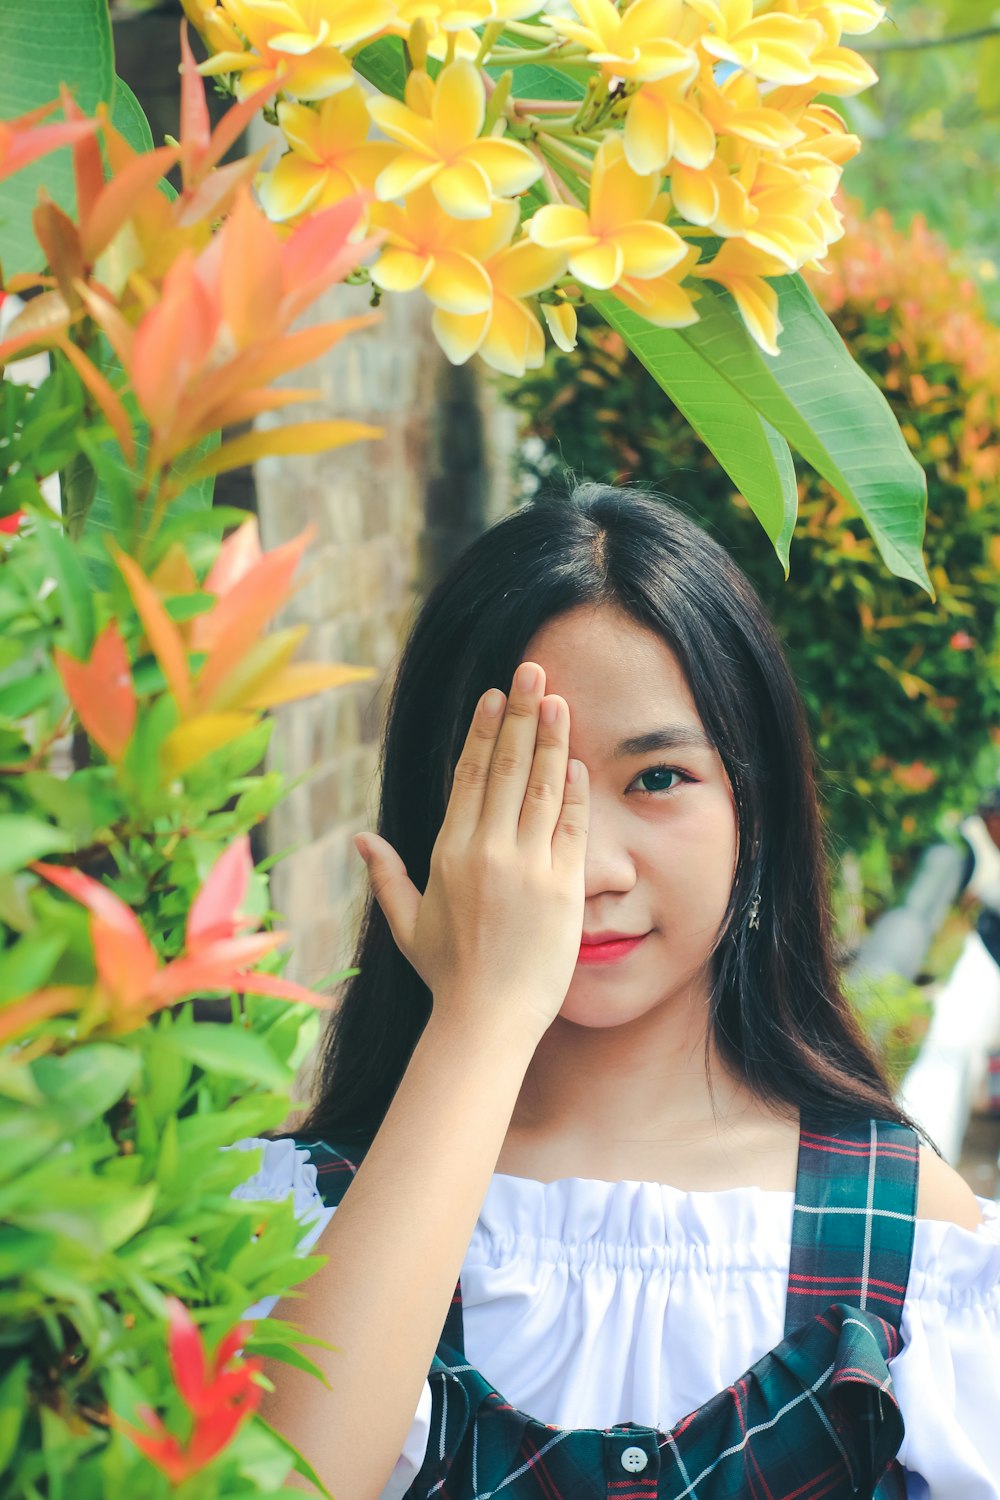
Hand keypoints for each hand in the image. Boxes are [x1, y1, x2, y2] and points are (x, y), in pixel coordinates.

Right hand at [355, 662, 588, 1042]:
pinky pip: (569, 825)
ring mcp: (524, 865)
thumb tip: (360, 839)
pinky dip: (573, 789)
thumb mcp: (408, 923)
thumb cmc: (449, 975)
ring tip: (556, 697)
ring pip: (539, 786)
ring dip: (549, 737)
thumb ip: (386, 876)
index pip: (468, 776)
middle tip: (531, 670)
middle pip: (505, 766)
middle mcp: (485, 849)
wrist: (487, 1019)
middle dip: (518, 713)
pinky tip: (576, 758)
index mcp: (448, 852)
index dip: (483, 732)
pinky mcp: (560, 886)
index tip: (493, 696)